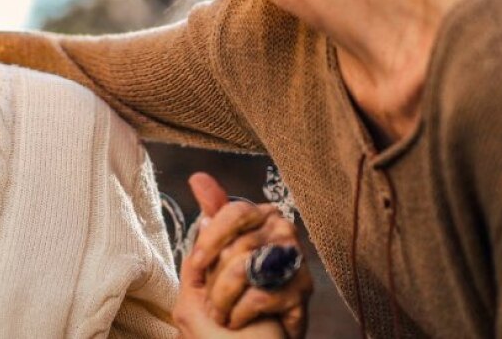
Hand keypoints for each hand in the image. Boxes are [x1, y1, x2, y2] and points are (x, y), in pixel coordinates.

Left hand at [179, 173, 311, 337]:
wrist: (254, 336)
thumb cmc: (233, 293)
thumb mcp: (213, 255)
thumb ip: (211, 218)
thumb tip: (199, 179)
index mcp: (260, 216)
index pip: (234, 212)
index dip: (211, 239)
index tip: (197, 264)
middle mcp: (282, 231)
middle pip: (238, 246)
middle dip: (214, 281)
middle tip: (209, 303)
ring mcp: (296, 259)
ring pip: (247, 269)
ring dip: (223, 299)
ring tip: (220, 314)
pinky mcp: (303, 289)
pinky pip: (260, 296)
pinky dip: (239, 313)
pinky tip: (238, 320)